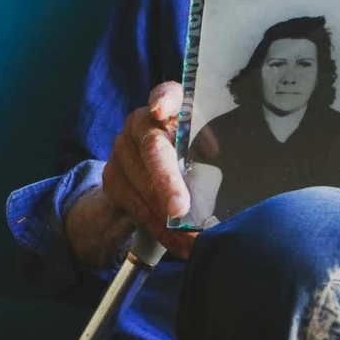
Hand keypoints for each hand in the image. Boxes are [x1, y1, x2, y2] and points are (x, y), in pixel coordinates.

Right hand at [99, 83, 198, 258]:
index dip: (164, 100)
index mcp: (171, 106)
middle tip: (181, 210)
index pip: (167, 94)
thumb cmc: (192, 155)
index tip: (160, 109)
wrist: (150, 174)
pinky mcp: (112, 177)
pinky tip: (179, 245)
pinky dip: (160, 230)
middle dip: (167, 182)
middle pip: (152, 150)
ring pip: (141, 185)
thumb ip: (213, 152)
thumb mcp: (207, 148)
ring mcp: (122, 149)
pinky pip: (135, 208)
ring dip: (167, 218)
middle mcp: (141, 123)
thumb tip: (226, 171)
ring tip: (193, 241)